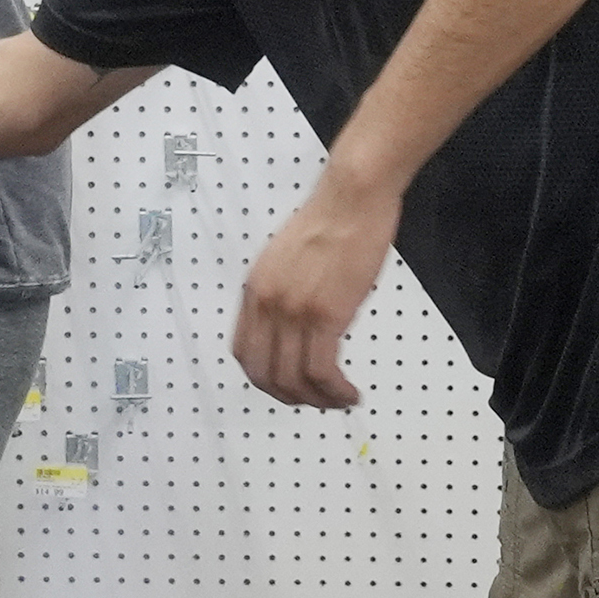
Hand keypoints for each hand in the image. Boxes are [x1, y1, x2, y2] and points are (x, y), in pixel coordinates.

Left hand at [231, 172, 400, 409]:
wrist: (353, 196)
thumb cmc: (332, 219)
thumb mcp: (287, 258)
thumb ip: (284, 292)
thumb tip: (296, 324)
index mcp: (255, 289)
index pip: (244, 352)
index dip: (264, 378)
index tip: (286, 385)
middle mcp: (267, 303)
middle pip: (264, 374)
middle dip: (290, 396)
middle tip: (314, 401)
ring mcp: (294, 310)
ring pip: (294, 380)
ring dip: (318, 400)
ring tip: (338, 401)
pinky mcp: (326, 314)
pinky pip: (322, 371)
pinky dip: (335, 391)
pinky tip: (349, 393)